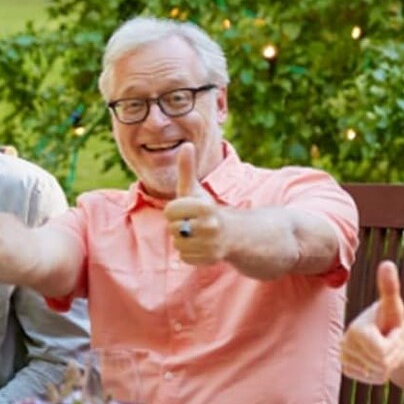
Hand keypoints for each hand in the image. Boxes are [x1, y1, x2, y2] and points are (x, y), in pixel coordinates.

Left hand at [163, 145, 228, 264]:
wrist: (234, 233)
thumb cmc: (207, 208)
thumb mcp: (196, 189)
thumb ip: (187, 169)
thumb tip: (186, 144)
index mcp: (204, 207)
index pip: (170, 211)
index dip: (174, 210)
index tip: (185, 209)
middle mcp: (209, 226)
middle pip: (172, 228)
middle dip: (179, 225)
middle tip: (193, 223)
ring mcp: (211, 244)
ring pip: (177, 244)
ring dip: (183, 240)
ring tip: (197, 234)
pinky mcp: (210, 258)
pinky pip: (184, 257)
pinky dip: (189, 253)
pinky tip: (201, 245)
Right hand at [339, 261, 403, 384]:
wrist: (381, 334)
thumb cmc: (389, 318)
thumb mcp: (393, 305)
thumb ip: (390, 286)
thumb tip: (387, 263)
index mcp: (354, 330)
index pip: (382, 351)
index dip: (394, 343)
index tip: (391, 332)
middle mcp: (344, 345)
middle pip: (382, 363)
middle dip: (393, 354)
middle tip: (389, 341)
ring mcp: (344, 359)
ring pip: (379, 373)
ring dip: (389, 363)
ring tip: (384, 349)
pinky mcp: (347, 370)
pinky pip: (374, 379)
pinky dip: (382, 372)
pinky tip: (378, 360)